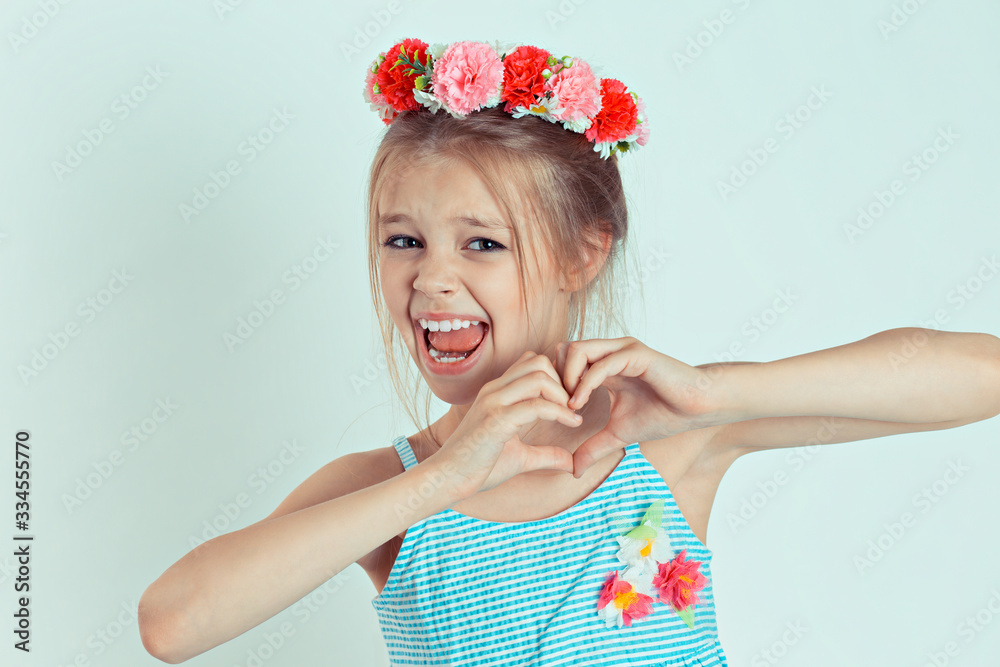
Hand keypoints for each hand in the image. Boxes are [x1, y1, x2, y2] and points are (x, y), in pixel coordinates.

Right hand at [432, 351, 580, 499]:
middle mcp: (494, 391)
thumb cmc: (477, 468)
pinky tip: (573, 424)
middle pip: (538, 361)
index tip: (570, 402)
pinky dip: (560, 412)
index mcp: (497, 393)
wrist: (447, 480)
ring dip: (563, 394)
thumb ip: (546, 455)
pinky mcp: (496, 420)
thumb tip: (572, 463)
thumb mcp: (520, 458)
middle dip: (563, 381)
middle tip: (574, 406)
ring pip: (539, 376)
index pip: (531, 362)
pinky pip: (536, 405)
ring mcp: (493, 402)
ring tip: (573, 415)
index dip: (557, 377)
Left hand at [556, 337, 712, 477]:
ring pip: (577, 350)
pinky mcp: (635, 354)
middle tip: (554, 407)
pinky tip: (579, 404)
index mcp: (604, 365)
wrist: (697, 408)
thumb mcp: (619, 434)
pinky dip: (584, 384)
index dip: (552, 383)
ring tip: (567, 406)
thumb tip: (573, 470)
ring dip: (566, 378)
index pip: (563, 360)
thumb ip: (594, 447)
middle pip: (563, 350)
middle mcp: (610, 352)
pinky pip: (601, 364)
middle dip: (553, 378)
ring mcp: (622, 350)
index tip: (551, 411)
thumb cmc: (663, 414)